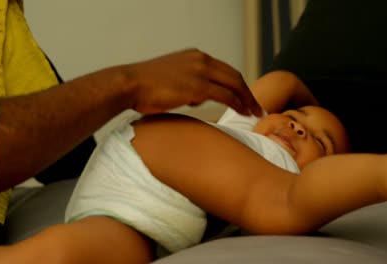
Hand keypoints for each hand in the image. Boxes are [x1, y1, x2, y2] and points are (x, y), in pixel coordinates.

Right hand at [124, 49, 262, 115]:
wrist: (130, 84)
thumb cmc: (145, 86)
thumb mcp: (171, 77)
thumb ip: (188, 82)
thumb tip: (198, 97)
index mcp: (195, 56)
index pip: (224, 70)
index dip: (237, 84)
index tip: (244, 97)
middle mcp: (201, 60)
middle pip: (234, 75)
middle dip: (247, 92)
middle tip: (256, 107)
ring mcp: (200, 72)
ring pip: (234, 84)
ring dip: (246, 99)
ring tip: (254, 112)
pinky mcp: (197, 86)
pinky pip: (225, 95)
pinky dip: (237, 104)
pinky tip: (243, 112)